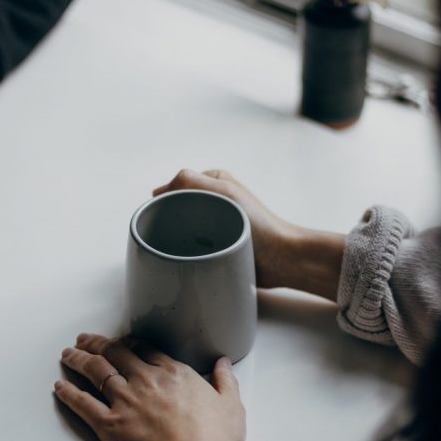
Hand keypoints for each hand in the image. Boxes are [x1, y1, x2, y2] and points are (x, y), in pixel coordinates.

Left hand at [54, 333, 245, 440]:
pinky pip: (82, 404)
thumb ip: (226, 382)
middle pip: (115, 354)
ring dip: (79, 360)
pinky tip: (59, 387)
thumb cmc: (214, 439)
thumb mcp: (232, 407)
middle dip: (97, 343)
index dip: (129, 343)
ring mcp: (125, 400)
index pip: (145, 349)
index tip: (120, 341)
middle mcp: (145, 380)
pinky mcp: (109, 424)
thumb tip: (223, 364)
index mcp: (174, 374)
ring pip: (95, 371)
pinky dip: (69, 393)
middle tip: (84, 339)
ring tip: (68, 353)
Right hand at [154, 169, 345, 300]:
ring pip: (182, 229)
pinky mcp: (218, 246)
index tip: (161, 217)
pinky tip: (186, 259)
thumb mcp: (224, 192)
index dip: (165, 200)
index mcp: (215, 182)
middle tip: (169, 236)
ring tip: (179, 249)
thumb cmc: (258, 224)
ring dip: (178, 239)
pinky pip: (193, 247)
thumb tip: (158, 192)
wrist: (282, 259)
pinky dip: (187, 252)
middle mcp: (214, 201)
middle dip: (169, 221)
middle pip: (177, 208)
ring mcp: (216, 224)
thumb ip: (190, 181)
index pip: (176, 186)